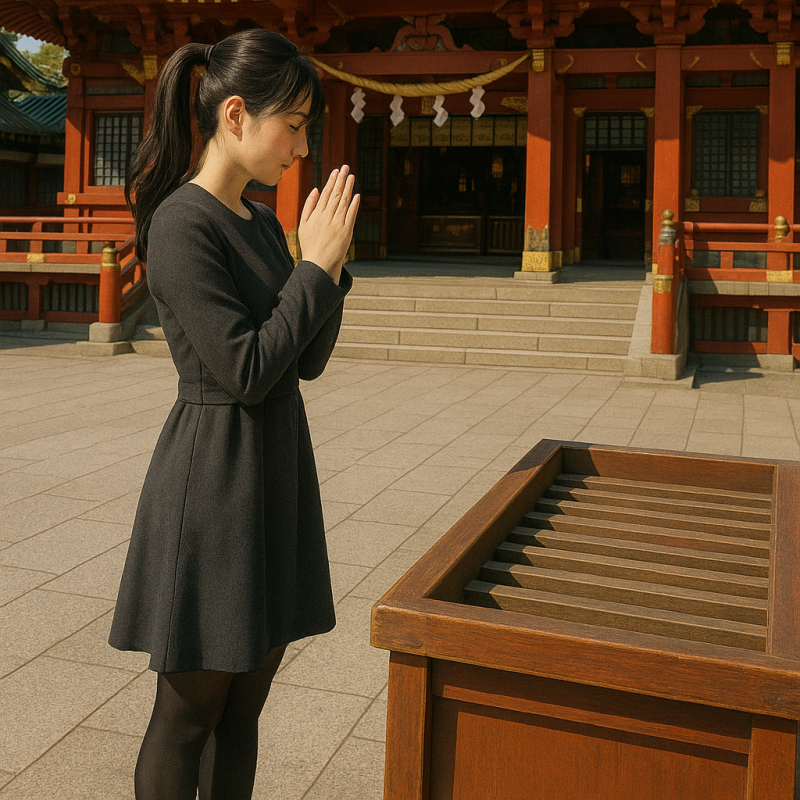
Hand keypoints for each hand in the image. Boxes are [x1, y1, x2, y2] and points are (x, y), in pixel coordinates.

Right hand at [298, 165, 359, 282]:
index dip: (332, 181)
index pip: (326, 193)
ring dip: (348, 188)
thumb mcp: (304, 225)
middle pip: (336, 194)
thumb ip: (309, 206)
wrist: (318, 264)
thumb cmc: (310, 245)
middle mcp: (327, 217)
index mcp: (316, 214)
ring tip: (352, 177)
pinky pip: (351, 216)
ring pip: (344, 202)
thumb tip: (316, 190)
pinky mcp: (346, 232)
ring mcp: (337, 224)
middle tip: (346, 167)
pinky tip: (357, 195)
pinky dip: (354, 205)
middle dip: (341, 180)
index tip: (336, 171)